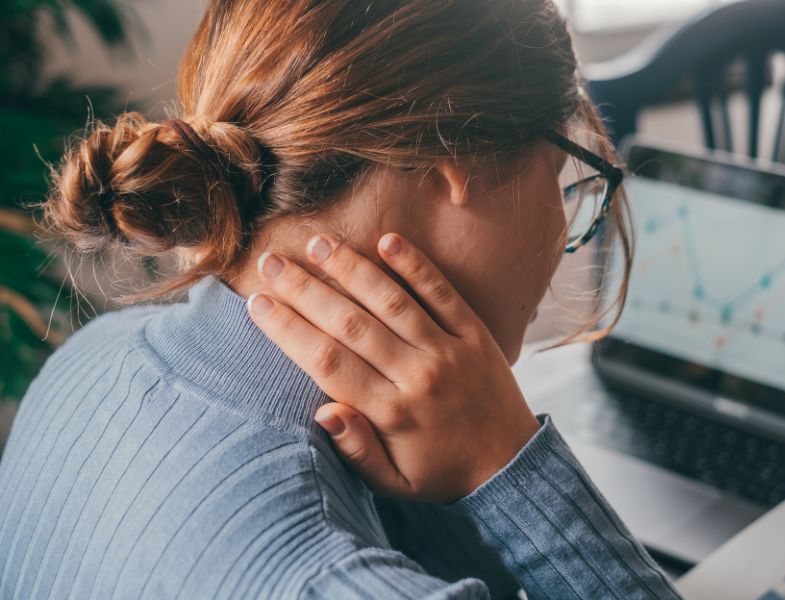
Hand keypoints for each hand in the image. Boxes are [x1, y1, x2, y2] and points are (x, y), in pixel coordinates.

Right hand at [246, 232, 539, 502]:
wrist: (510, 464)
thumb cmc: (441, 472)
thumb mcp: (394, 483)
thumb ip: (357, 451)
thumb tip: (322, 412)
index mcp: (391, 412)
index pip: (327, 362)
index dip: (288, 329)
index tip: (258, 303)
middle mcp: (416, 375)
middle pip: (350, 324)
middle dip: (305, 290)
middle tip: (271, 262)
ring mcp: (448, 350)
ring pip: (391, 301)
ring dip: (351, 268)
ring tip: (318, 242)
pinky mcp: (474, 333)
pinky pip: (441, 293)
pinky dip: (416, 266)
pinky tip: (388, 241)